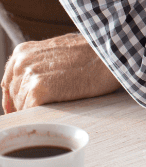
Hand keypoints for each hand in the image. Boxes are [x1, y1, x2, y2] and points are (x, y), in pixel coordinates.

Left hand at [2, 33, 120, 112]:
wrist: (113, 54)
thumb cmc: (95, 52)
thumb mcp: (61, 50)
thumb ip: (42, 63)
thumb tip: (36, 83)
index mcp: (23, 51)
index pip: (9, 84)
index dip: (15, 99)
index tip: (23, 109)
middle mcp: (22, 62)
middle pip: (16, 96)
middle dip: (30, 103)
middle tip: (54, 103)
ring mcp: (29, 76)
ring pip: (23, 107)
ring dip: (39, 110)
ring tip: (62, 103)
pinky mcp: (39, 90)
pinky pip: (31, 114)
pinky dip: (43, 116)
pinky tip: (60, 109)